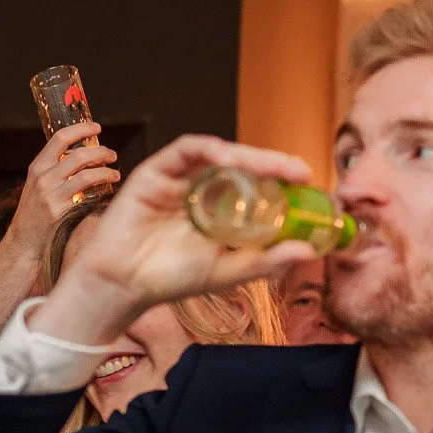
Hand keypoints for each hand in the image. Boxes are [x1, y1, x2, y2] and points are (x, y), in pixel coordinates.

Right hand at [14, 120, 120, 232]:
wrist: (24, 242)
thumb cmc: (35, 212)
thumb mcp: (37, 184)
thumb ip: (54, 168)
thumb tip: (83, 153)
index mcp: (37, 166)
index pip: (60, 138)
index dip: (81, 129)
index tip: (96, 127)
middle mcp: (43, 178)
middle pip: (79, 155)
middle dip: (101, 152)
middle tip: (112, 155)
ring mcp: (52, 195)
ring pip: (87, 174)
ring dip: (107, 172)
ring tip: (115, 174)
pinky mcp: (61, 212)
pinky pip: (88, 195)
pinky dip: (102, 189)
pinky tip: (108, 190)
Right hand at [36, 133, 315, 345]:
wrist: (124, 283)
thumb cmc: (170, 278)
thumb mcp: (228, 270)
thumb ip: (264, 260)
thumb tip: (308, 252)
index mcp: (218, 211)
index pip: (255, 186)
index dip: (281, 180)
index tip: (308, 184)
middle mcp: (201, 190)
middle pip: (241, 167)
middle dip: (272, 165)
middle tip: (297, 171)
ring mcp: (179, 179)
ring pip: (218, 155)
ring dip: (247, 156)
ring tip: (272, 165)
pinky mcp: (156, 171)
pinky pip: (185, 150)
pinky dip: (209, 149)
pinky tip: (227, 159)